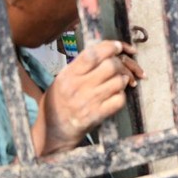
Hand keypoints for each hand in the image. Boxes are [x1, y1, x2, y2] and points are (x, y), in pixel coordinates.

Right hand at [39, 40, 144, 154]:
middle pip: (110, 65)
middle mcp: (78, 86)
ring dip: (124, 79)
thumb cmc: (59, 102)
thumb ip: (81, 65)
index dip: (111, 46)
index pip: (93, 53)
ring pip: (118, 81)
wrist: (54, 130)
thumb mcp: (63, 78)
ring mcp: (89, 101)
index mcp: (69, 74)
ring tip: (120, 81)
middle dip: (121, 64)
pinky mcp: (98, 115)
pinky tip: (117, 95)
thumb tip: (106, 49)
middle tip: (122, 67)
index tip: (119, 47)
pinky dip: (122, 95)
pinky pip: (119, 100)